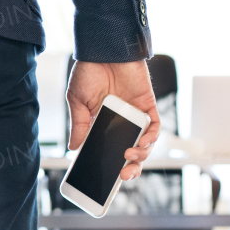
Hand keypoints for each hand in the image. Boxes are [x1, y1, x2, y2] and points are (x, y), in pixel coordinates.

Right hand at [66, 60, 160, 180]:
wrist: (104, 49)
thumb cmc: (89, 70)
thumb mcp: (77, 101)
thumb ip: (79, 125)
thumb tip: (74, 149)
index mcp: (102, 124)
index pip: (108, 150)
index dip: (109, 166)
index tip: (105, 181)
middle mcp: (121, 122)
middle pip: (129, 152)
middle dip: (128, 168)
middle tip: (122, 176)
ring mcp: (136, 116)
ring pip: (144, 144)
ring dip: (139, 155)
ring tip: (128, 157)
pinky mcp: (148, 106)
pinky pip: (155, 127)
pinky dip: (150, 138)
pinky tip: (142, 143)